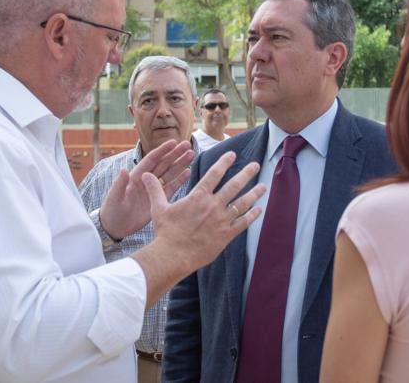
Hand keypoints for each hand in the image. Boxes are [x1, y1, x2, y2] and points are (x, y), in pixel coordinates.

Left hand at [100, 138, 193, 239]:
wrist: (115, 227)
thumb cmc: (111, 210)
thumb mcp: (114, 197)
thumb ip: (119, 184)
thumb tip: (123, 170)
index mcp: (136, 176)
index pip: (151, 160)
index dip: (162, 151)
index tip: (173, 142)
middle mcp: (146, 180)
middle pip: (164, 164)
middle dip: (175, 154)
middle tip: (187, 145)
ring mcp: (153, 189)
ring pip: (170, 174)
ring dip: (180, 164)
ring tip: (191, 155)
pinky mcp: (159, 200)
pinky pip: (171, 188)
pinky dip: (180, 180)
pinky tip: (188, 172)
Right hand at [144, 151, 265, 272]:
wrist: (173, 255)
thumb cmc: (165, 232)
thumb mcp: (159, 208)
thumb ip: (155, 190)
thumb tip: (144, 175)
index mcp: (198, 197)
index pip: (214, 174)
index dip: (224, 162)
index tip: (233, 154)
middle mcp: (212, 205)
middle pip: (234, 185)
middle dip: (246, 173)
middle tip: (256, 165)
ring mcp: (221, 220)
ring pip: (242, 203)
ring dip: (254, 193)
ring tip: (263, 186)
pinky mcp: (226, 235)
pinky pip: (242, 223)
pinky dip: (252, 215)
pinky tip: (259, 210)